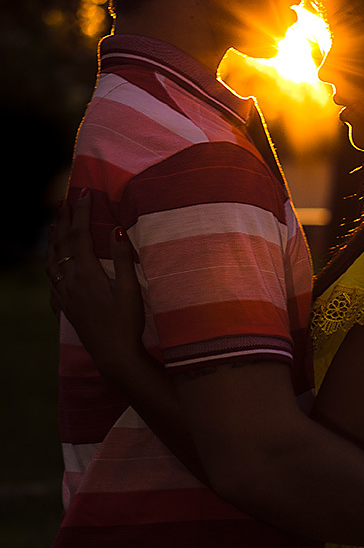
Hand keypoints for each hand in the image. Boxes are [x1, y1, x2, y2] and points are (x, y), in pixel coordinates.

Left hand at [47, 191, 145, 371]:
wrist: (112, 354)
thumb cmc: (126, 323)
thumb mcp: (130, 290)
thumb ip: (123, 258)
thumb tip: (117, 229)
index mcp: (86, 274)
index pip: (80, 235)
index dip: (82, 212)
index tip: (85, 193)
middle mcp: (69, 281)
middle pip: (61, 244)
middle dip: (63, 219)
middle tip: (65, 200)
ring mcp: (63, 295)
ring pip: (51, 260)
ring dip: (53, 239)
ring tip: (54, 224)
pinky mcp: (64, 306)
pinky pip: (50, 278)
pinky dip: (50, 262)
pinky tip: (53, 263)